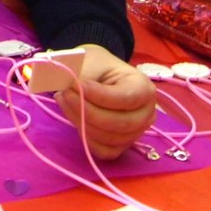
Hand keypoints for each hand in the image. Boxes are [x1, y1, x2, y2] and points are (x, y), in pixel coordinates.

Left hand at [54, 44, 156, 159]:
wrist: (95, 74)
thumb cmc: (96, 66)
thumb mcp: (90, 60)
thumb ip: (82, 74)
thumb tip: (69, 87)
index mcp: (144, 88)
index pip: (126, 98)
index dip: (99, 95)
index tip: (76, 85)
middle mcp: (146, 113)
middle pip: (120, 123)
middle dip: (87, 110)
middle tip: (64, 93)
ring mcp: (135, 132)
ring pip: (109, 138)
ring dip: (81, 121)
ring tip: (64, 100)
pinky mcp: (120, 145)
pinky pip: (103, 151)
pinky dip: (85, 137)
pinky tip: (74, 117)